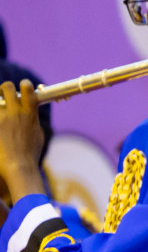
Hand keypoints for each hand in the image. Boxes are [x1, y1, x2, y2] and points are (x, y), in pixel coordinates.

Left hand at [0, 81, 46, 200]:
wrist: (19, 166)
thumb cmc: (30, 154)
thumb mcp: (38, 136)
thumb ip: (33, 122)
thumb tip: (32, 116)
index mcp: (30, 114)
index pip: (27, 88)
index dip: (24, 85)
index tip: (22, 87)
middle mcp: (16, 113)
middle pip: (7, 87)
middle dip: (4, 88)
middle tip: (3, 95)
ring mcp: (2, 118)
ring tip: (0, 111)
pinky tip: (0, 128)